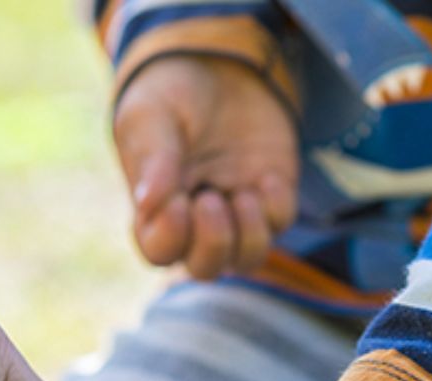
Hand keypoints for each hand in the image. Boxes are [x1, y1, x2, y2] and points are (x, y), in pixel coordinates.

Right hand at [115, 55, 297, 279]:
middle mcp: (196, 218)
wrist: (216, 61)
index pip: (159, 252)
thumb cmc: (171, 92)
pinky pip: (281, 224)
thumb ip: (153, 160)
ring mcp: (237, 209)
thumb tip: (150, 206)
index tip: (179, 203)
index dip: (170, 239)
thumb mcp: (151, 116)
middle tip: (212, 198)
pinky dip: (277, 208)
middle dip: (214, 244)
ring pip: (248, 259)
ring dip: (250, 235)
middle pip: (206, 268)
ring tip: (244, 193)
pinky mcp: (272, 194)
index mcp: (157, 206)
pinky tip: (267, 176)